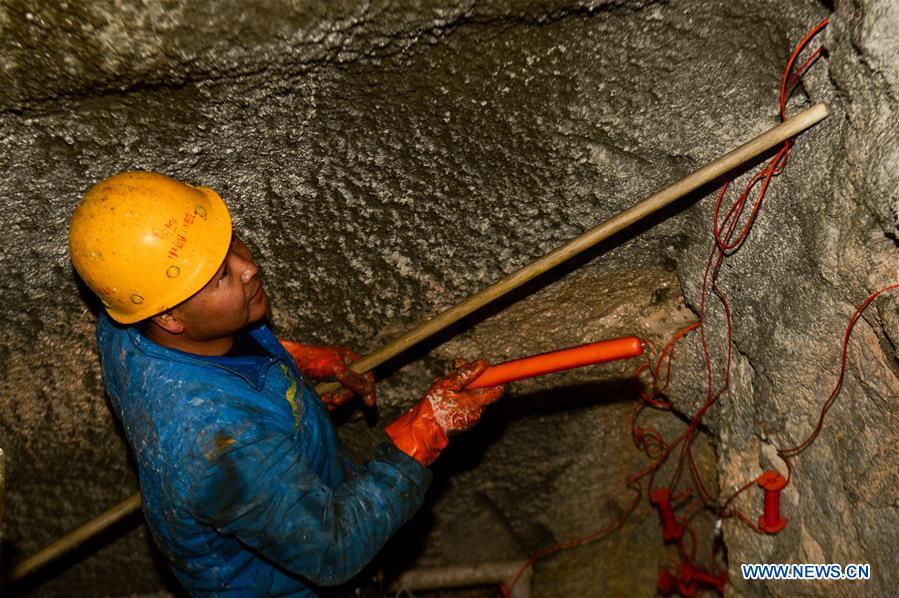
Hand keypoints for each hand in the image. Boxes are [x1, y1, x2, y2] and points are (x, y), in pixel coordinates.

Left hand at [278, 339, 375, 407]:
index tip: (369, 403)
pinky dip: (328, 402)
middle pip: (354, 388)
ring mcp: (334, 378)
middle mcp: (344, 368)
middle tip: (335, 400)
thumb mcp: (337, 370)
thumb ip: (353, 380)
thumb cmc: (313, 361)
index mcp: (349, 360)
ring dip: (334, 400)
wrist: (290, 362)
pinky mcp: (324, 386)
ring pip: (342, 394)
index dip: (369, 388)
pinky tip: (322, 403)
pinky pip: (332, 397)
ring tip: (323, 399)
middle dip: (344, 396)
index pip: (366, 374)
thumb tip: (368, 389)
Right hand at [385, 359, 503, 465]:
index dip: (492, 378)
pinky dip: (460, 399)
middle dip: (472, 381)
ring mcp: (471, 418)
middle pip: (482, 392)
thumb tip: (481, 364)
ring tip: (448, 386)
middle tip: (458, 373)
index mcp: (475, 401)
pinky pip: (466, 407)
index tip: (486, 371)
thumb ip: (466, 373)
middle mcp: (476, 412)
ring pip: (473, 399)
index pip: (496, 389)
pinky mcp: (464, 422)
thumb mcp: (449, 383)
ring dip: (464, 390)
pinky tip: (447, 396)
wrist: (425, 427)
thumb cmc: (434, 406)